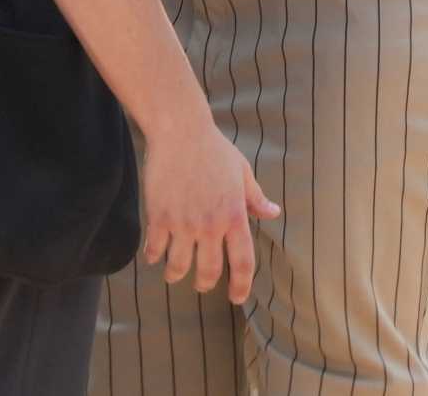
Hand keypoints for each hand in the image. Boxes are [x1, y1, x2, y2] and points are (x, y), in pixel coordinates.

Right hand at [138, 117, 279, 303]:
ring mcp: (183, 223)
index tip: (237, 298)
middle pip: (208, 272)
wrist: (180, 130)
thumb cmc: (214, 149)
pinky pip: (155, 248)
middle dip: (204, 284)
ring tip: (173, 275)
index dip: (241, 286)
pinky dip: (154, 257)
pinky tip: (154, 256)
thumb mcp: (242, 172)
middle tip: (202, 285)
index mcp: (234, 216)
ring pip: (178, 266)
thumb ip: (255, 198)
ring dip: (175, 275)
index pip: (242, 263)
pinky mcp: (159, 216)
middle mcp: (210, 225)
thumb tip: (273, 213)